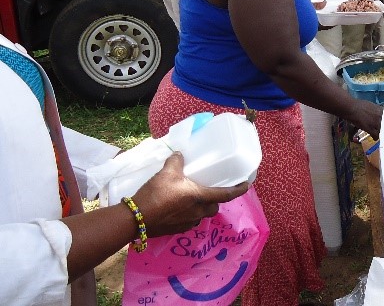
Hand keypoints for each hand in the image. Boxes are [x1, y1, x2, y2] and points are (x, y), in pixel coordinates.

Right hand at [132, 152, 248, 236]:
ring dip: (202, 208)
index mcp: (201, 198)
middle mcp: (198, 212)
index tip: (246, 185)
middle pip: (214, 206)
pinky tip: (179, 208)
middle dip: (216, 200)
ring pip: (202, 215)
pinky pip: (190, 221)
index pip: (226, 195)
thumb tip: (179, 154)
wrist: (136, 219)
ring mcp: (188, 223)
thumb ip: (176, 161)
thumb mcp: (167, 173)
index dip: (239, 190)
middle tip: (211, 190)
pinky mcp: (177, 230)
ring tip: (194, 198)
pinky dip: (189, 214)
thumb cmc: (156, 194)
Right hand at [350, 100, 382, 136]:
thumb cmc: (360, 105)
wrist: (352, 108)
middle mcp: (381, 117)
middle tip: (382, 130)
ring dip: (380, 133)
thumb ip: (377, 110)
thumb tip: (378, 113)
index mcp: (382, 110)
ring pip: (382, 131)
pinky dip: (375, 137)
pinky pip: (376, 135)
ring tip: (378, 134)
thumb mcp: (371, 105)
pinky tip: (374, 138)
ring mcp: (376, 123)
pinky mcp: (370, 129)